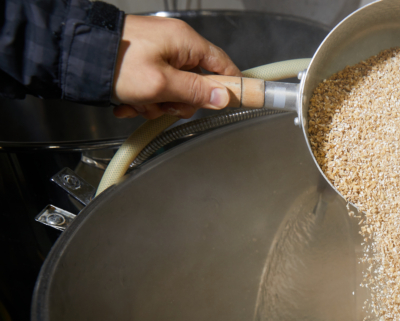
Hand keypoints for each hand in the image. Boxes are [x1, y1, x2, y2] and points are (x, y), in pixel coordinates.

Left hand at [112, 15, 240, 119]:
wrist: (76, 54)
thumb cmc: (118, 63)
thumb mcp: (161, 84)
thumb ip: (195, 92)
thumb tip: (224, 97)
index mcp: (185, 42)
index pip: (223, 64)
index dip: (229, 85)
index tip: (231, 104)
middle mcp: (174, 44)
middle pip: (196, 83)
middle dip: (179, 102)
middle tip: (162, 106)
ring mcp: (158, 52)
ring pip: (173, 89)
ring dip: (157, 103)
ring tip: (137, 103)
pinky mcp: (142, 62)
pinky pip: (155, 86)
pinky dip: (143, 98)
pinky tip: (127, 102)